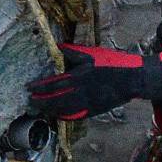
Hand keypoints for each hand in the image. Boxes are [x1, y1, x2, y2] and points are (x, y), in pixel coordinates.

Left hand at [25, 45, 152, 120]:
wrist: (133, 79)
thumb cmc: (113, 63)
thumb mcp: (93, 54)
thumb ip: (74, 52)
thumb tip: (58, 45)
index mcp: (79, 76)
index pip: (53, 83)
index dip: (39, 86)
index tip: (28, 88)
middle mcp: (81, 91)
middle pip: (55, 99)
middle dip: (40, 101)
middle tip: (29, 102)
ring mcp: (88, 102)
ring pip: (63, 109)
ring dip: (49, 109)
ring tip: (39, 109)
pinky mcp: (95, 110)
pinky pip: (76, 115)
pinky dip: (65, 116)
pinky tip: (57, 115)